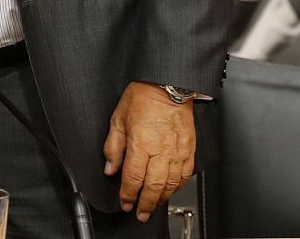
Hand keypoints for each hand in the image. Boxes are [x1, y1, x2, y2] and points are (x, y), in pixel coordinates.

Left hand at [102, 81, 196, 221]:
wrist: (167, 84)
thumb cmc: (143, 96)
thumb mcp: (118, 119)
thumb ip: (113, 147)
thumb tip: (110, 167)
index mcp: (141, 143)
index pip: (132, 178)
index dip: (127, 194)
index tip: (124, 203)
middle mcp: (161, 150)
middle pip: (153, 186)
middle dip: (146, 204)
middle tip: (140, 214)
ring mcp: (177, 151)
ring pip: (171, 184)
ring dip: (162, 198)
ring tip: (154, 205)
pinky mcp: (189, 149)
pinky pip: (185, 174)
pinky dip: (177, 186)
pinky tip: (171, 190)